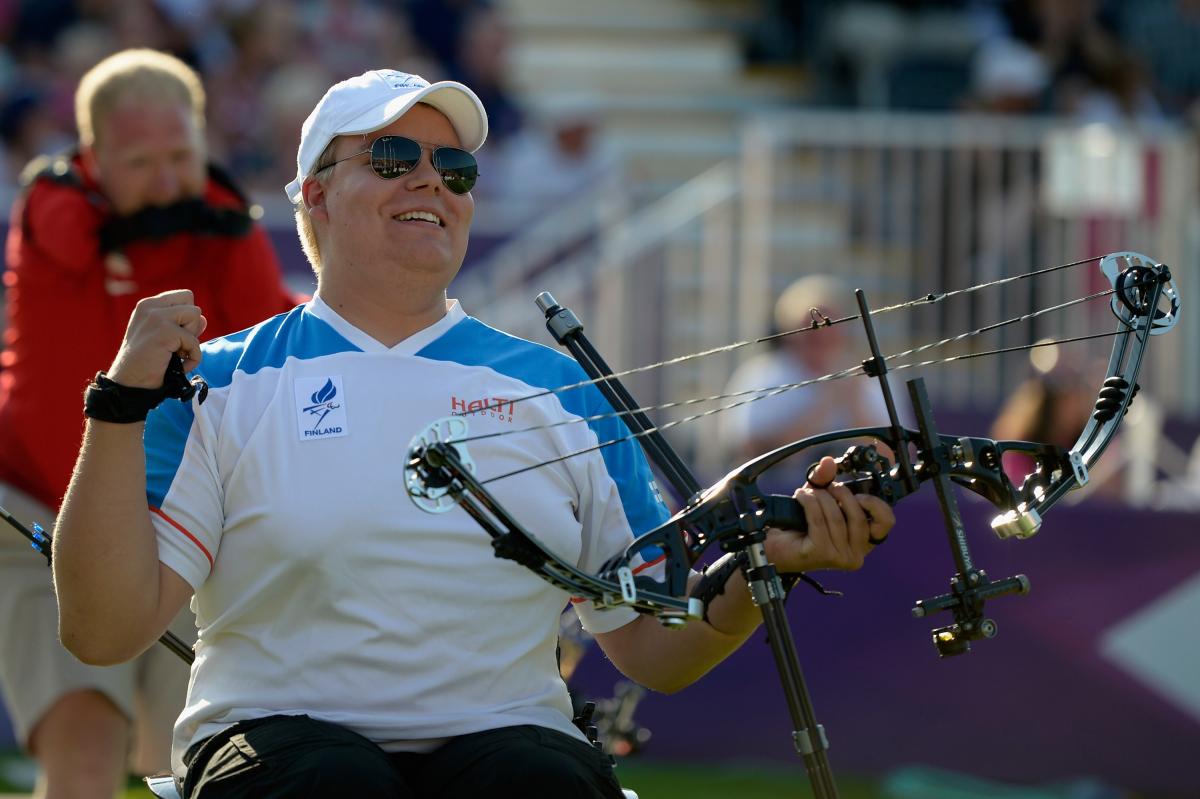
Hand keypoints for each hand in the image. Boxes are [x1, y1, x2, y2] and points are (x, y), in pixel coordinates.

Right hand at [106, 290, 207, 388]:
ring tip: (176, 352)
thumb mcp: (166, 338)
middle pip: (192, 304)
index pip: (184, 296)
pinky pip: (194, 341)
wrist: (129, 383)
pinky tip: (180, 365)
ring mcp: (156, 317)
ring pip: (195, 315)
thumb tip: (203, 319)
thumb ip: (183, 326)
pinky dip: (193, 357)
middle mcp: (150, 306)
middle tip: (177, 344)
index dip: (188, 318)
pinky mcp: (164, 331)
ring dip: (192, 339)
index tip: (177, 336)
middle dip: (192, 326)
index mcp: (149, 305)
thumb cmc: (147, 362)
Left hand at [765, 456, 895, 572]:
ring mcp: (840, 557)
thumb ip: (826, 479)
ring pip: (836, 517)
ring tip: (808, 493)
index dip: (875, 503)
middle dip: (841, 494)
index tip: (859, 493)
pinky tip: (800, 497)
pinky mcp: (822, 554)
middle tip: (827, 487)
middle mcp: (857, 553)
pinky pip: (818, 520)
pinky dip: (808, 502)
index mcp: (864, 540)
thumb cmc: (801, 524)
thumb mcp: (819, 497)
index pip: (886, 522)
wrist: (776, 544)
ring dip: (820, 498)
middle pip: (858, 515)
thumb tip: (829, 462)